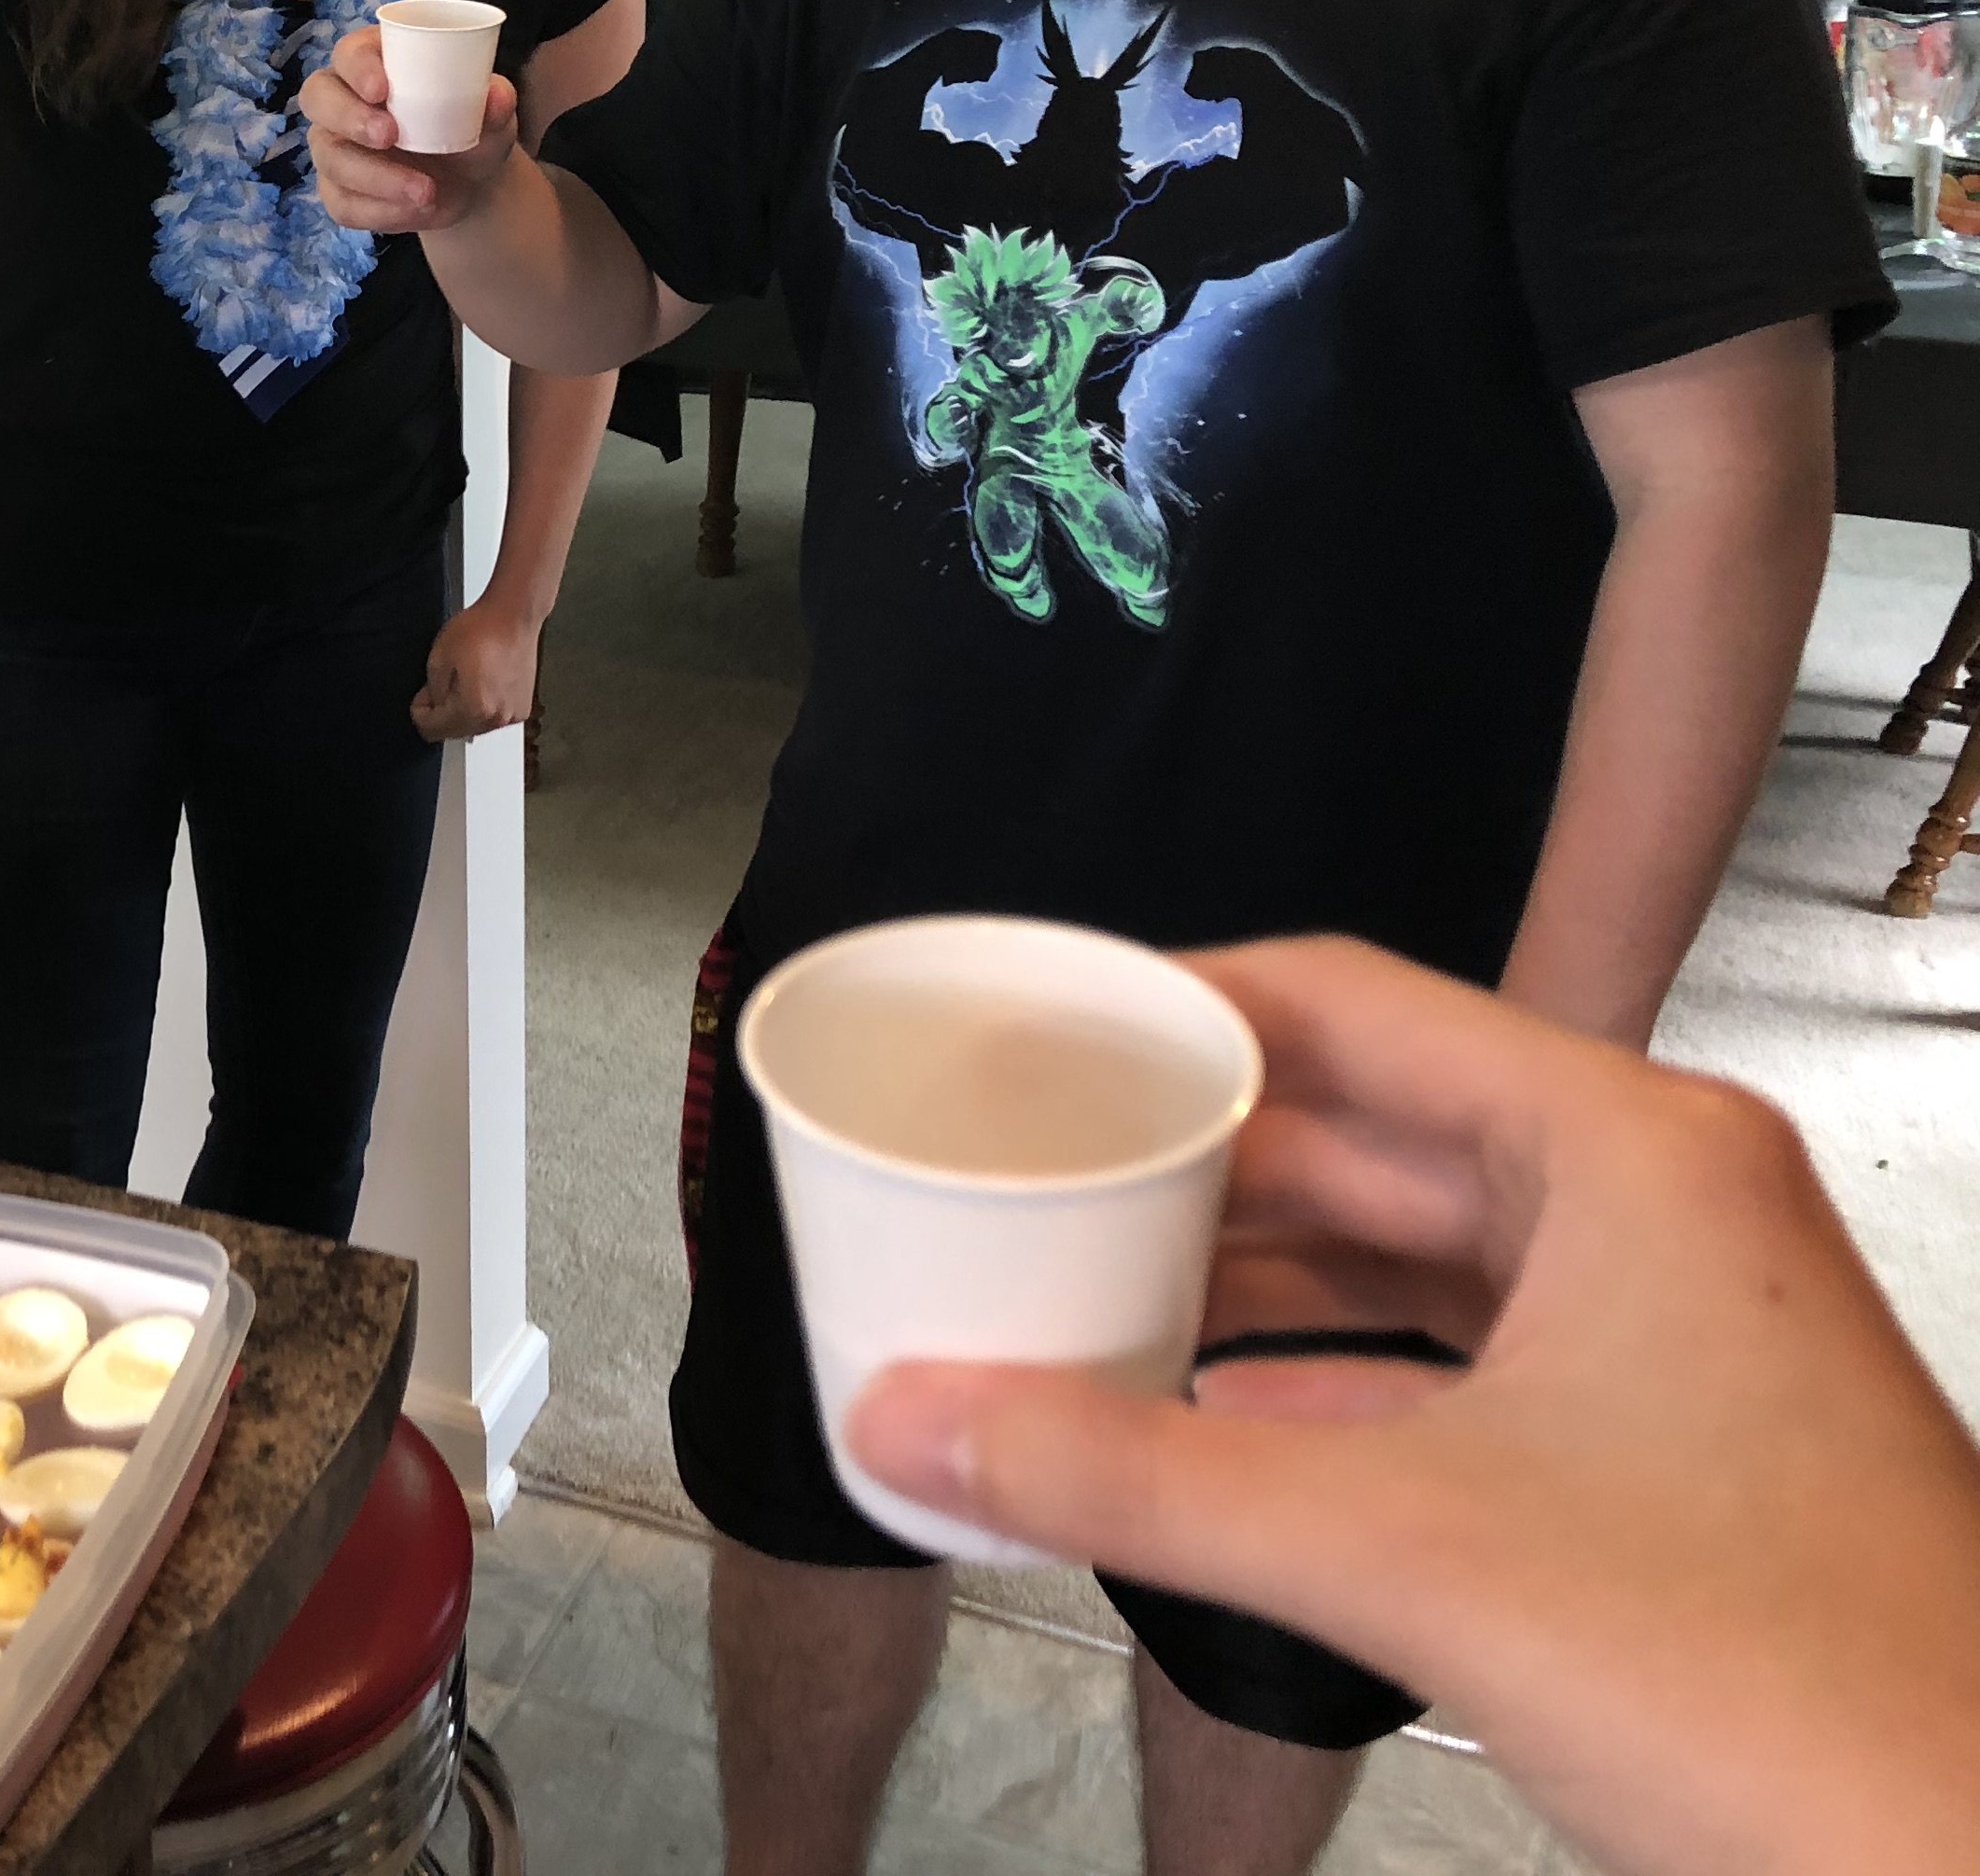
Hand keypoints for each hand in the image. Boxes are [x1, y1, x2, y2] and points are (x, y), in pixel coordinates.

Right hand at [300, 23, 521, 235]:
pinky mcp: (338, 189)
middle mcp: (344, 98)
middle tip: (389, 135)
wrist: (469, 180)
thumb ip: (495, 102)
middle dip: (349, 117)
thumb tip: (497, 95)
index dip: (357, 67)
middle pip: (318, 97)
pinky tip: (415, 211)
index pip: (350, 52)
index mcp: (376, 61)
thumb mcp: (492, 114)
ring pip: (329, 157)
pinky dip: (380, 211)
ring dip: (375, 177)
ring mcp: (335, 145)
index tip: (381, 89)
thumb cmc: (470, 127)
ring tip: (425, 191)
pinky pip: (341, 203)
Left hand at [411, 593, 539, 742]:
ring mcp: (512, 715)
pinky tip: (484, 682)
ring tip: (467, 679)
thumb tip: (434, 705)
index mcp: (473, 709)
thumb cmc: (481, 629)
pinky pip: (494, 718)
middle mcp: (495, 719)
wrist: (514, 615)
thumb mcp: (438, 657)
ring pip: (475, 726)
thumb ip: (432, 692)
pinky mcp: (523, 706)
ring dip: (465, 711)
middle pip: (455, 732)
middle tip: (444, 684)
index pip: (433, 730)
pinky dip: (485, 706)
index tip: (423, 695)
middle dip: (443, 712)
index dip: (421, 711)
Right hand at [844, 937, 1979, 1875]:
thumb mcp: (1407, 1555)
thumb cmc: (1791, 1696)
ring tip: (1074, 1287)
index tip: (1024, 1028)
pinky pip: (1464, 1365)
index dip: (1165, 1005)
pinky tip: (1207, 1418)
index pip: (1342, 1005)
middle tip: (1013, 1176)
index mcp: (1628, 1152)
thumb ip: (1133, 1481)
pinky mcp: (1686, 1454)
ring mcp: (1689, 1334)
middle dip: (1185, 1161)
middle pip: (1371, 1125)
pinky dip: (1330, 1383)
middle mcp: (1667, 1208)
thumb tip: (910, 1423)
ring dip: (1250, 1277)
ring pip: (1418, 1254)